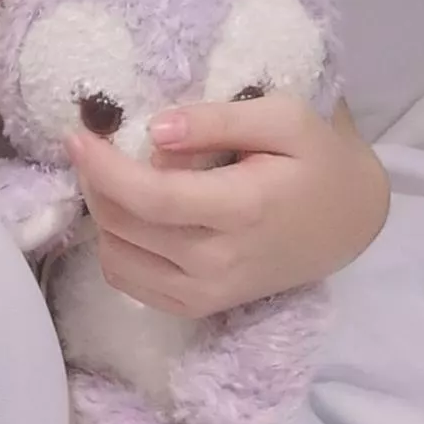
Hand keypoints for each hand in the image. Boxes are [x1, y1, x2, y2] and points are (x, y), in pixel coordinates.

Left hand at [65, 94, 388, 317]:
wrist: (347, 221)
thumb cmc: (317, 159)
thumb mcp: (285, 117)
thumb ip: (219, 120)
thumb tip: (155, 131)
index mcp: (243, 210)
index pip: (150, 197)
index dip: (102, 167)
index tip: (76, 135)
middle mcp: (219, 261)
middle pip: (123, 225)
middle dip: (94, 181)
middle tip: (94, 146)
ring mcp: (207, 292)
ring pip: (116, 256)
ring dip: (101, 212)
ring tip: (115, 177)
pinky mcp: (197, 306)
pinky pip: (128, 281)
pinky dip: (115, 245)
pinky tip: (130, 213)